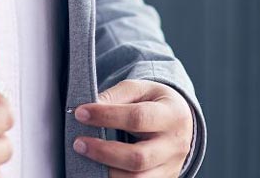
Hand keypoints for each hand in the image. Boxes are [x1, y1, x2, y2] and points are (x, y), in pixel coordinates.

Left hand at [71, 79, 192, 176]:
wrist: (180, 120)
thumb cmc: (155, 102)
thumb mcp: (140, 89)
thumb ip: (116, 96)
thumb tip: (88, 109)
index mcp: (172, 115)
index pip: (138, 118)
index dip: (106, 116)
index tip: (81, 113)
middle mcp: (175, 145)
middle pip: (138, 157)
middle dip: (103, 152)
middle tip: (79, 143)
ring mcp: (171, 167)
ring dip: (106, 171)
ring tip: (86, 157)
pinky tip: (99, 170)